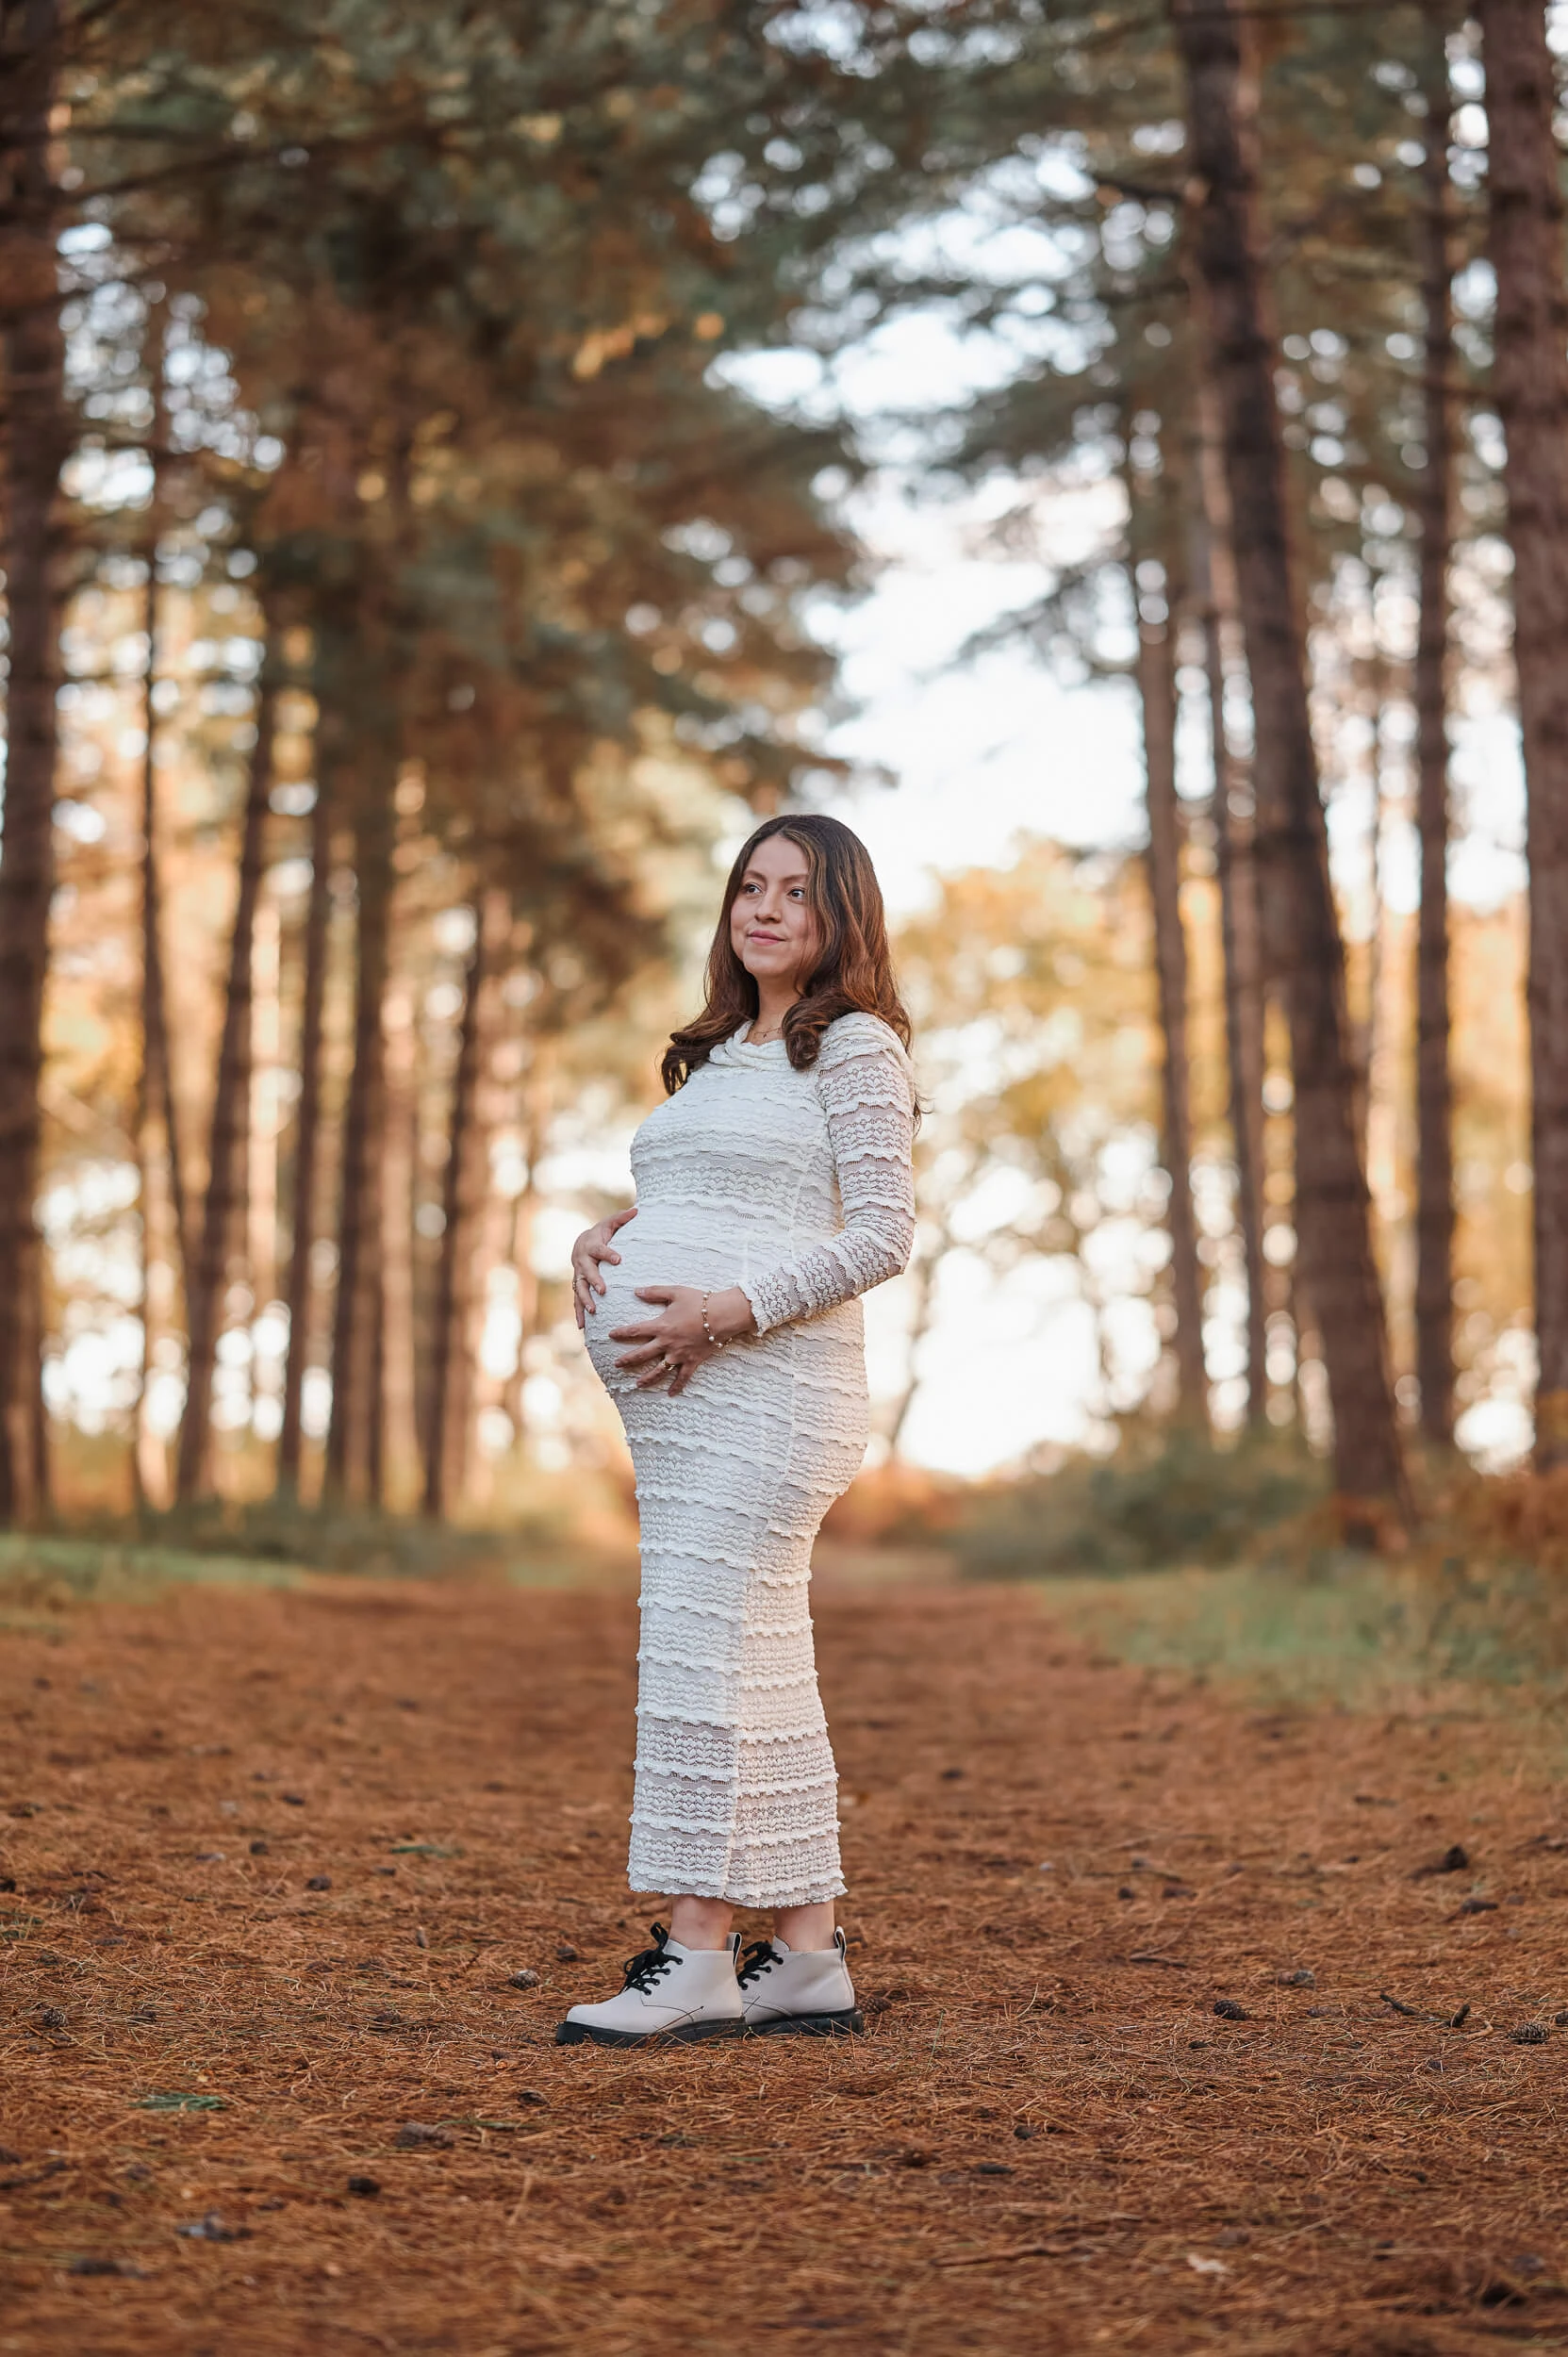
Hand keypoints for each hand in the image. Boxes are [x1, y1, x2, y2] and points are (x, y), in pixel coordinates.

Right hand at [571, 1206, 636, 1329]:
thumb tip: (637, 1210)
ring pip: (579, 1288)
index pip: (600, 1249)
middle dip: (594, 1281)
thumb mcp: (611, 1223)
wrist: (582, 1242)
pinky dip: (579, 1312)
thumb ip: (622, 1218)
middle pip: (587, 1272)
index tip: (619, 1259)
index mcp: (592, 1245)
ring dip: (584, 1300)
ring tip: (592, 1311)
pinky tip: (582, 1326)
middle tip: (604, 1291)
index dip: (608, 1254)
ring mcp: (578, 1274)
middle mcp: (582, 1261)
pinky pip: (576, 1300)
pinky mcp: (577, 1285)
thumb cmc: (602, 1233)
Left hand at [610, 1283, 754, 1394]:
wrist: (721, 1315)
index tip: (610, 1335)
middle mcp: (667, 1343)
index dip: (622, 1333)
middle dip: (627, 1360)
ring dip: (647, 1379)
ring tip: (637, 1385)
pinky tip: (670, 1394)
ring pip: (659, 1371)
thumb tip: (636, 1291)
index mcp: (661, 1326)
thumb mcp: (675, 1292)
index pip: (635, 1331)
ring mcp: (679, 1355)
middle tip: (616, 1364)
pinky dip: (677, 1387)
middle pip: (642, 1355)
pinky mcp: (692, 1361)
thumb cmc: (699, 1302)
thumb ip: (654, 1292)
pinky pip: (683, 1377)